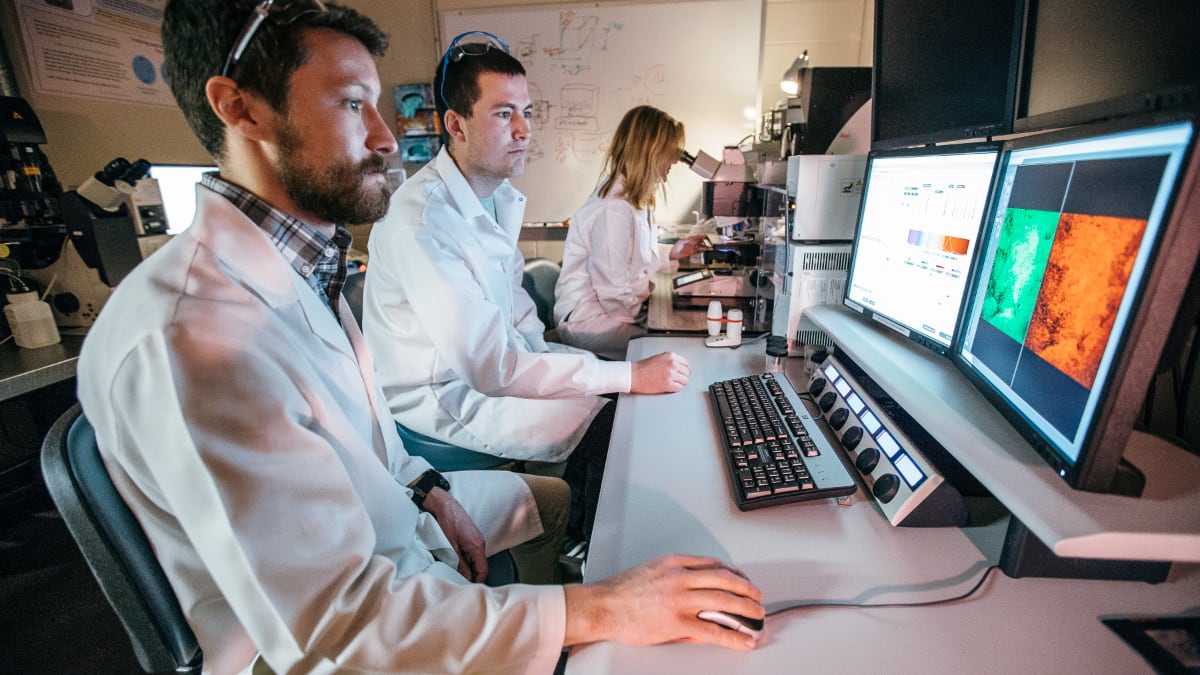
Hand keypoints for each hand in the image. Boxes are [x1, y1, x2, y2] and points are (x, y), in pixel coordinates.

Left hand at [421, 487, 488, 581]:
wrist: (445, 504)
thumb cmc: (447, 521)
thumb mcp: (451, 545)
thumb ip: (459, 562)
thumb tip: (465, 577)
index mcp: (477, 545)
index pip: (483, 569)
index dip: (478, 581)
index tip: (470, 588)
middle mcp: (480, 542)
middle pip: (481, 565)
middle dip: (474, 576)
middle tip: (462, 585)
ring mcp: (476, 539)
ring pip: (477, 559)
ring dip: (470, 568)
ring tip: (459, 576)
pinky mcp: (471, 537)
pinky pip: (473, 553)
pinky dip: (468, 561)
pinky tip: (458, 564)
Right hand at [562, 554, 763, 648]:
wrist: (601, 606)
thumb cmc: (621, 592)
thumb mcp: (652, 572)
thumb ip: (677, 578)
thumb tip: (699, 592)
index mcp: (674, 563)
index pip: (713, 564)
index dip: (734, 573)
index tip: (743, 580)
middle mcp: (680, 577)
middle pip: (725, 579)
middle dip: (747, 589)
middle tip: (758, 598)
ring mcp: (679, 600)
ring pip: (724, 601)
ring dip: (746, 609)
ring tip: (757, 617)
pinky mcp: (677, 623)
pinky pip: (712, 629)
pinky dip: (733, 636)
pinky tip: (742, 640)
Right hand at [630, 351, 689, 393]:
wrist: (633, 375)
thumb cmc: (643, 368)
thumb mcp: (659, 358)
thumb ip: (671, 361)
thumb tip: (681, 367)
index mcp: (670, 356)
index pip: (686, 363)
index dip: (683, 369)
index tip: (680, 372)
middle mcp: (672, 364)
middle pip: (687, 373)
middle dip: (681, 376)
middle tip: (675, 379)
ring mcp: (671, 374)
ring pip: (684, 381)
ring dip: (679, 383)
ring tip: (671, 383)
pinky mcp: (668, 384)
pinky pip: (679, 388)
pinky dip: (675, 389)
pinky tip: (668, 387)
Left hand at [669, 235, 712, 259]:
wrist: (673, 253)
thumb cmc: (676, 247)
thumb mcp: (682, 242)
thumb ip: (688, 240)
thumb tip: (693, 240)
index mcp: (689, 239)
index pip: (697, 237)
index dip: (702, 236)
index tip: (706, 236)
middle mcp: (691, 243)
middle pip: (700, 241)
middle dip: (705, 241)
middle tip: (709, 242)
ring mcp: (692, 248)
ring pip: (700, 246)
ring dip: (704, 246)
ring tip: (708, 247)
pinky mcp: (691, 252)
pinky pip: (698, 251)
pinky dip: (701, 251)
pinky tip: (704, 251)